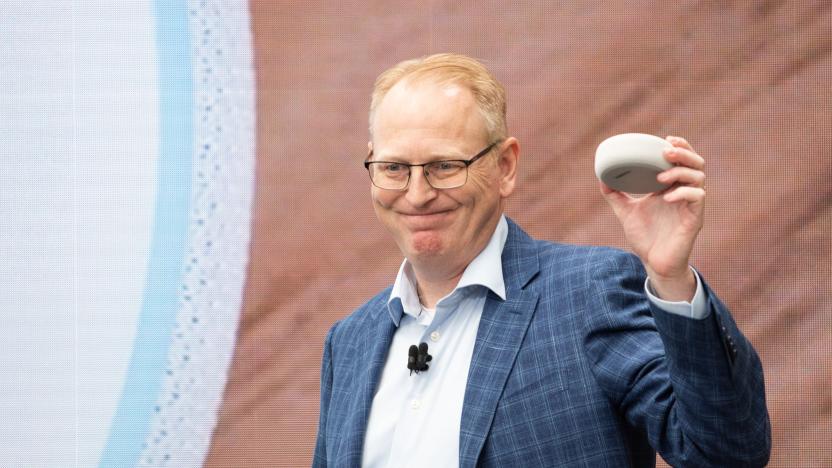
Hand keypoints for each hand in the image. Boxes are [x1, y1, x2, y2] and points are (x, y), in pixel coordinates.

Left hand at [600, 136, 704, 300]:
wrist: (653, 262)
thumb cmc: (645, 237)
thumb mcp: (626, 211)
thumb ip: (614, 194)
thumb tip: (602, 175)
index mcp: (671, 187)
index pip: (683, 160)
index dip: (680, 146)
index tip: (665, 139)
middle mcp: (684, 192)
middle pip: (696, 163)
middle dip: (684, 153)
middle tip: (665, 151)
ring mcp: (691, 205)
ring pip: (699, 177)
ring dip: (680, 172)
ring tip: (661, 177)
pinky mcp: (695, 218)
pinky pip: (698, 198)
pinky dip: (683, 193)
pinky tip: (666, 197)